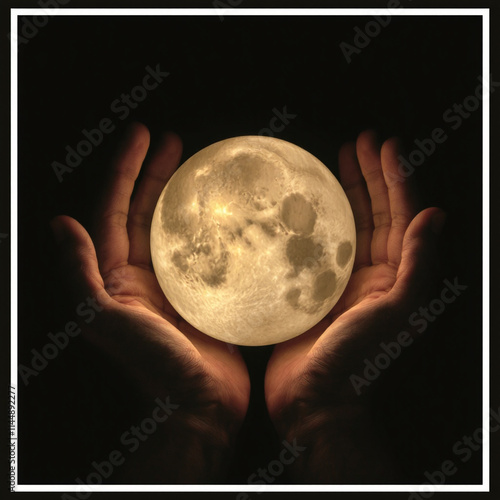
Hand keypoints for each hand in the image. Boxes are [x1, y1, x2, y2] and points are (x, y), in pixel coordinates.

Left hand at [51, 123, 249, 481]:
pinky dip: (216, 229)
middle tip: (175, 143)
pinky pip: (208, 252)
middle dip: (156, 174)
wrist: (197, 407)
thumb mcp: (105, 321)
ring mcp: (175, 284)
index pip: (116, 210)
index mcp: (117, 276)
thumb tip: (59, 224)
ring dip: (186, 197)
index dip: (127, 170)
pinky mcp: (204, 295)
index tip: (145, 135)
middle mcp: (143, 275)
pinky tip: (232, 214)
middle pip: (146, 212)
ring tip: (202, 168)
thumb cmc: (151, 368)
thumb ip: (81, 274)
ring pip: (177, 228)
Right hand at [264, 130, 445, 481]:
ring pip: (346, 225)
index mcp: (394, 276)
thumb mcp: (397, 312)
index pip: (400, 216)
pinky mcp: (312, 287)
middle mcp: (371, 273)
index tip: (382, 145)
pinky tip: (301, 204)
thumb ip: (419, 265)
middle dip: (370, 176)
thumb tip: (436, 215)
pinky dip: (313, 221)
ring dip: (344, 192)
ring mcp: (340, 279)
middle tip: (359, 143)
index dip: (394, 179)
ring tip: (336, 161)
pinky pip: (315, 245)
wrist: (314, 398)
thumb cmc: (357, 361)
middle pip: (374, 214)